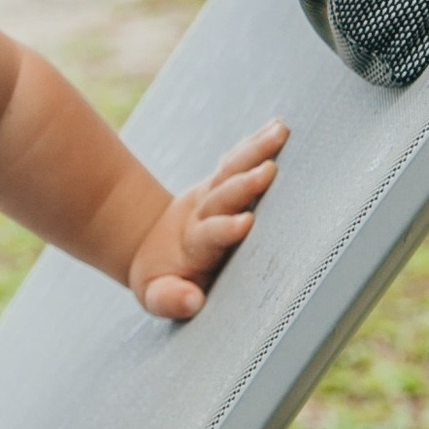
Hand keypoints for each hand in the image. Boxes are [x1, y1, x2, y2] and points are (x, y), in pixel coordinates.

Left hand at [128, 122, 287, 320]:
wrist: (149, 248)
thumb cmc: (164, 282)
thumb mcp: (158, 297)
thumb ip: (171, 299)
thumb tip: (192, 301)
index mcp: (193, 246)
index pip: (209, 235)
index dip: (224, 229)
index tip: (244, 223)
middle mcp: (202, 216)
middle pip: (222, 197)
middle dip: (244, 185)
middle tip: (267, 172)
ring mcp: (211, 198)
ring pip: (230, 172)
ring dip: (254, 152)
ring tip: (280, 133)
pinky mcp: (219, 186)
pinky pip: (236, 163)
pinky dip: (254, 145)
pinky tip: (277, 128)